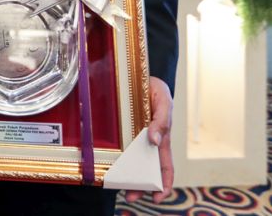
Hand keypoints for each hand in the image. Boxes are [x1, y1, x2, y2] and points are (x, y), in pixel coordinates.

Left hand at [125, 76, 173, 203]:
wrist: (137, 74)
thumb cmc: (155, 89)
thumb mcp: (164, 101)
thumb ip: (162, 120)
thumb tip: (155, 140)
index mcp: (161, 138)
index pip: (165, 166)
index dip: (164, 183)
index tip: (157, 197)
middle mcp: (147, 141)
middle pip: (145, 170)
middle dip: (140, 185)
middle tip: (130, 196)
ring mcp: (133, 137)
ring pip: (130, 162)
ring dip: (125, 176)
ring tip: (116, 186)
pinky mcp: (120, 131)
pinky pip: (117, 148)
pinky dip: (114, 159)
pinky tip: (106, 166)